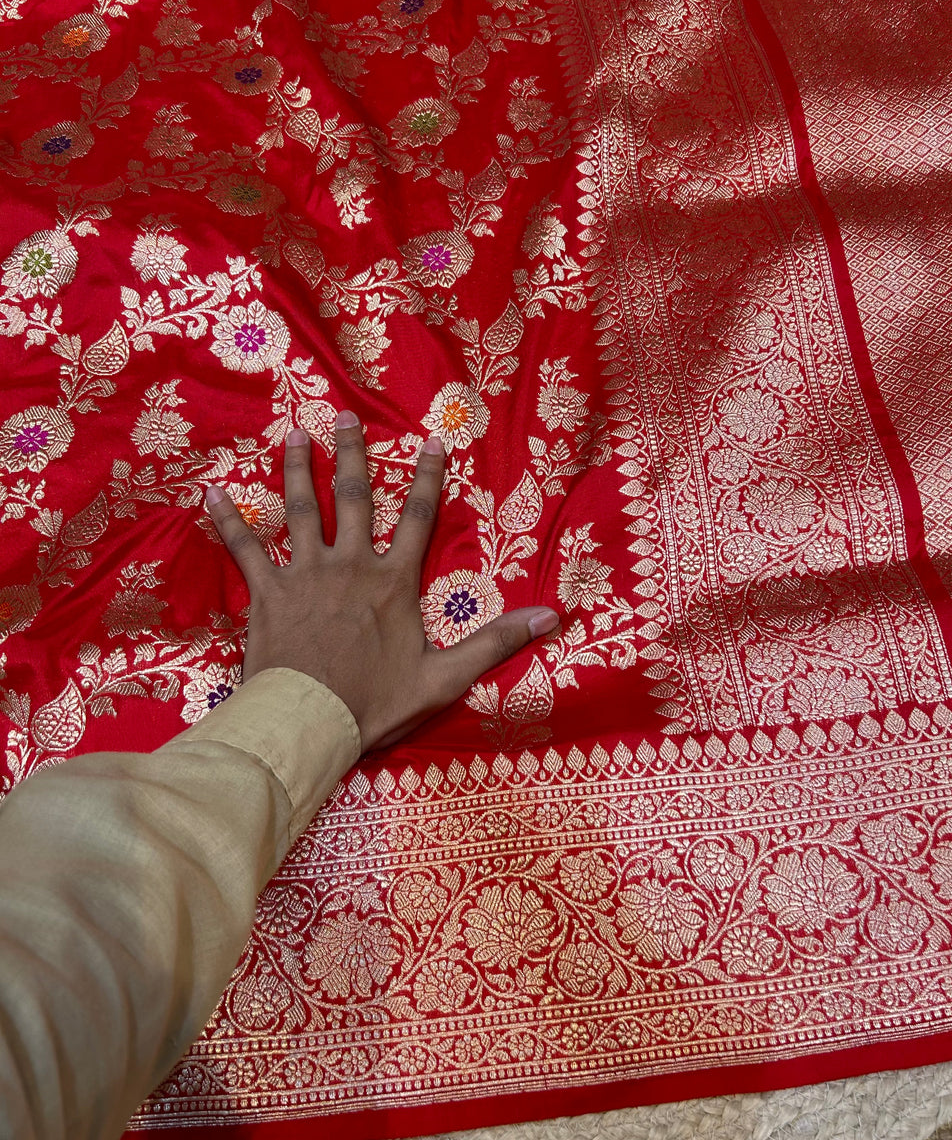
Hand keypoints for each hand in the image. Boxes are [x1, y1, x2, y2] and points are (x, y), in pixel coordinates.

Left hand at [204, 410, 559, 754]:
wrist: (310, 722)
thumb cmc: (376, 702)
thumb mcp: (445, 676)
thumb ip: (495, 642)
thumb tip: (551, 617)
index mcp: (393, 582)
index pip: (419, 518)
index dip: (429, 479)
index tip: (434, 441)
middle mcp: (350, 565)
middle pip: (355, 498)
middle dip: (353, 454)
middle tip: (345, 416)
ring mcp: (305, 574)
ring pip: (301, 509)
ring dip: (298, 469)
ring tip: (296, 434)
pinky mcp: (267, 592)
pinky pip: (244, 548)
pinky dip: (229, 519)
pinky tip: (213, 491)